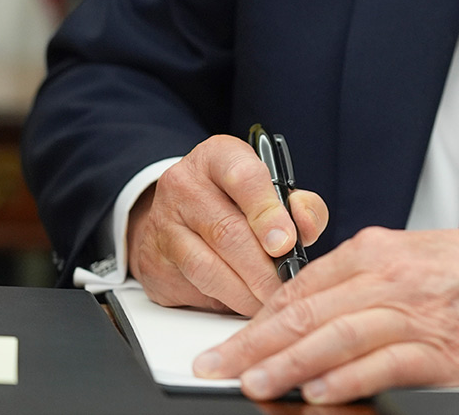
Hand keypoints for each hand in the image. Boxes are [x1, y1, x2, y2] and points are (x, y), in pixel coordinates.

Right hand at [127, 134, 327, 314]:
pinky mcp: (152, 261)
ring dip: (243, 292)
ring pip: (206, 266)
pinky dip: (222, 301)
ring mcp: (163, 223)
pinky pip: (191, 288)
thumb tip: (306, 228)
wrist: (182, 211)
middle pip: (226, 231)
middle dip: (262, 268)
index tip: (286, 243)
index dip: (267, 213)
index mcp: (219, 156)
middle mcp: (184, 184)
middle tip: (285, 286)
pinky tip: (243, 302)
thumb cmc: (239, 200)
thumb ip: (301, 205)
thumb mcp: (274, 188)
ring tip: (269, 301)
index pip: (244, 178)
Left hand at [193, 221, 458, 403]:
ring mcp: (421, 313)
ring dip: (290, 362)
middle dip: (256, 343)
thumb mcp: (417, 257)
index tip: (227, 343)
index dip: (258, 318)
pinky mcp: (446, 350)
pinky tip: (321, 392)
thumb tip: (309, 314)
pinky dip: (349, 378)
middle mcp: (395, 277)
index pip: (304, 286)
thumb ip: (366, 280)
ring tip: (254, 383)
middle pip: (311, 310)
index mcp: (382, 251)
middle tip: (217, 366)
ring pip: (340, 335)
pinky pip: (387, 363)